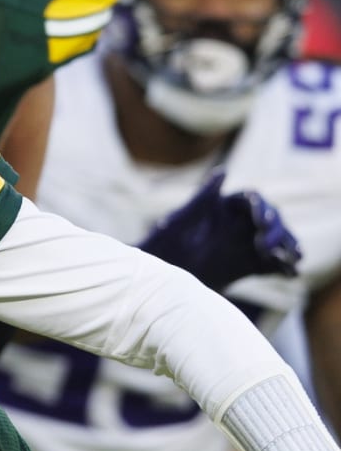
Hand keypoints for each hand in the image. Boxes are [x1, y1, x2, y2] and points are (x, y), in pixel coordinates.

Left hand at [137, 171, 300, 292]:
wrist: (157, 278)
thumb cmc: (162, 245)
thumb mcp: (180, 221)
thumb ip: (203, 198)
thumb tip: (223, 171)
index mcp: (223, 207)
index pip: (251, 201)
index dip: (260, 208)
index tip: (262, 219)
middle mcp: (238, 224)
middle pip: (268, 220)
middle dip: (275, 230)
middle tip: (266, 245)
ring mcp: (244, 245)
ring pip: (274, 242)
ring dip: (286, 247)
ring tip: (294, 257)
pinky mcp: (248, 266)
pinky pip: (271, 265)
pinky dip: (283, 267)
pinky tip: (291, 273)